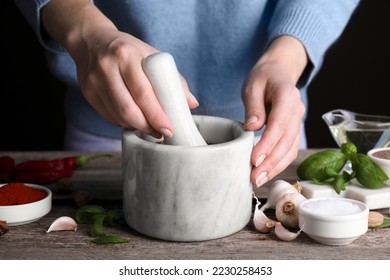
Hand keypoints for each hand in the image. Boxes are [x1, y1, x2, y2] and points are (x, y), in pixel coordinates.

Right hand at [42, 0, 197, 137]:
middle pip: (128, 109)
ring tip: (150, 128)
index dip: (157, 115)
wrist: (91, 41)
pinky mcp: (87, 93)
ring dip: (136, 127)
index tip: (169, 128)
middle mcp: (107, 68)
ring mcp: (94, 82)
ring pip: (118, 116)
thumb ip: (173, 79)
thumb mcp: (151, 55)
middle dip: (147, 126)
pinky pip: (109, 116)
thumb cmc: (128, 50)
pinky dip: (124, 122)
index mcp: (127, 56)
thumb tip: (191, 104)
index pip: (144, 93)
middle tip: (160, 133)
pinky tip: (134, 120)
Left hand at [242, 36, 307, 186]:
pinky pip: (290, 150)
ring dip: (275, 167)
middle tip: (254, 178)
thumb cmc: (263, 78)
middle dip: (270, 162)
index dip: (267, 144)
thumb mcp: (252, 86)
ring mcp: (297, 122)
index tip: (253, 159)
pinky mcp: (293, 131)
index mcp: (287, 96)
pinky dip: (279, 164)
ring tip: (258, 181)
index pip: (279, 124)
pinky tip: (266, 173)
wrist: (278, 73)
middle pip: (286, 141)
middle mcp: (296, 111)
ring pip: (290, 149)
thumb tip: (252, 127)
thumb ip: (253, 106)